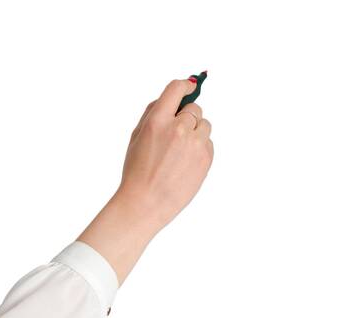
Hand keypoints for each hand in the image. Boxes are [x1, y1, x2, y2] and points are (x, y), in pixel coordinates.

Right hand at [117, 77, 214, 230]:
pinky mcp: (205, 157)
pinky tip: (184, 165)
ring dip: (195, 134)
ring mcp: (194, 143)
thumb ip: (152, 115)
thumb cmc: (137, 172)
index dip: (185, 86)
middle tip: (175, 137)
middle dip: (187, 118)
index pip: (176, 89)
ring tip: (179, 154)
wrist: (145, 204)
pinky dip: (199, 150)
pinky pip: (208, 143)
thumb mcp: (136, 139)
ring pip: (204, 125)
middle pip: (194, 109)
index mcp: (157, 121)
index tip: (189, 88)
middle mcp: (178, 129)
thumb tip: (172, 97)